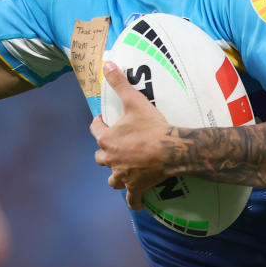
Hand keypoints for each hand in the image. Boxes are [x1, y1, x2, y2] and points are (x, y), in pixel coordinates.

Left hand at [91, 61, 172, 209]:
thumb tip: (106, 64)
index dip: (99, 123)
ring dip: (115, 174)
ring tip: (122, 169)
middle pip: (100, 156)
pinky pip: (132, 199)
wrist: (170, 150)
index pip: (95, 129)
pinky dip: (133, 201)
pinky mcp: (137, 187)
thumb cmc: (151, 125)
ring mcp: (123, 175)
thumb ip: (119, 82)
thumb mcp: (134, 100)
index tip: (104, 119)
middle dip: (105, 151)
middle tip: (115, 144)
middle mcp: (111, 159)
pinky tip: (136, 202)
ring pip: (112, 179)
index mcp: (107, 139)